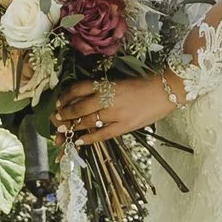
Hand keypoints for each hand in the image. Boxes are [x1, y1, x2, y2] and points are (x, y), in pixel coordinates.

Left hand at [54, 71, 180, 141]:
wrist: (167, 90)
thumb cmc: (145, 83)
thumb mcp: (121, 80)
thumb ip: (104, 88)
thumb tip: (83, 97)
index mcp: (107, 83)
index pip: (79, 89)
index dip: (65, 96)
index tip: (58, 102)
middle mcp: (108, 98)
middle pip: (79, 107)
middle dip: (64, 114)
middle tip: (55, 119)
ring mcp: (116, 113)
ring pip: (87, 121)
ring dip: (72, 126)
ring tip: (62, 130)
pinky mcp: (125, 126)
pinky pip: (102, 134)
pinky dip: (89, 138)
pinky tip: (79, 141)